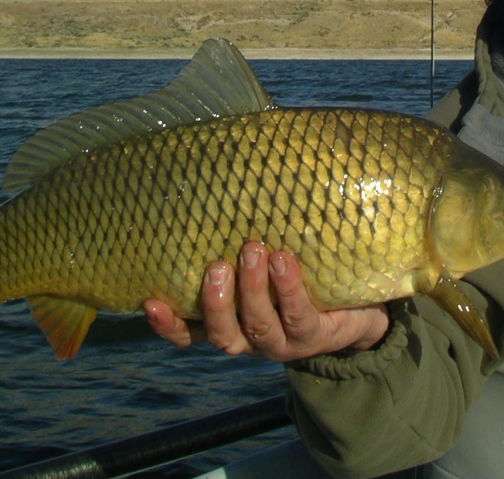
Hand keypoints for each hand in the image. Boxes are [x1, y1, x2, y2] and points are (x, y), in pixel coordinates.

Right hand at [143, 240, 390, 361]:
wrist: (354, 304)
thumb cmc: (296, 269)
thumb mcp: (263, 254)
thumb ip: (239, 230)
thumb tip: (225, 162)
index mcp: (227, 321)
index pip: (187, 330)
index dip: (167, 322)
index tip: (149, 299)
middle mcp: (247, 337)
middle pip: (220, 332)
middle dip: (215, 301)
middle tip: (217, 266)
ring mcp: (281, 341)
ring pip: (258, 325)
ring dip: (253, 289)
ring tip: (254, 250)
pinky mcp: (313, 335)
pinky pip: (298, 315)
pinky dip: (288, 289)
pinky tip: (284, 261)